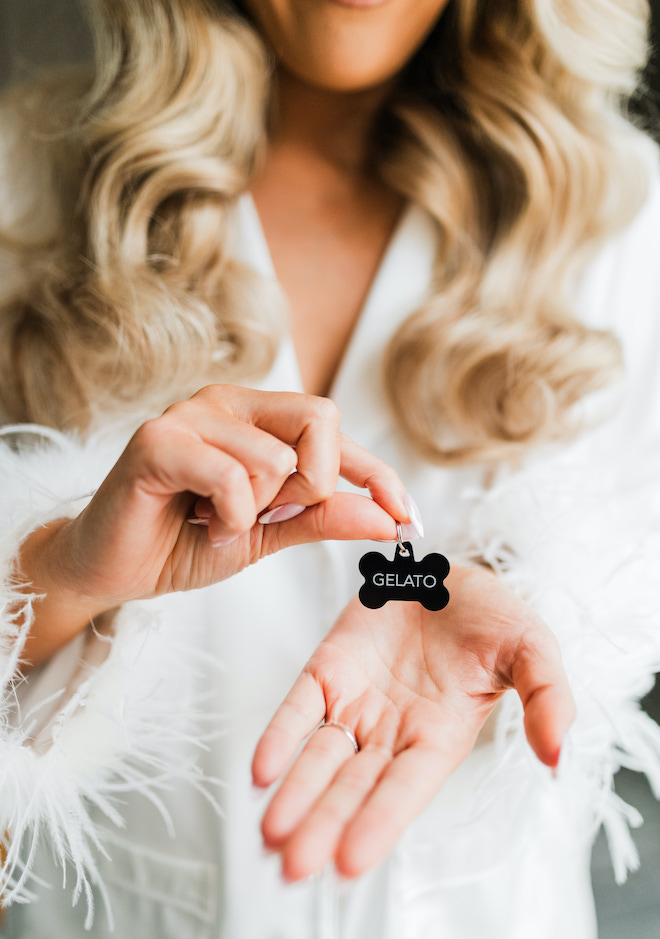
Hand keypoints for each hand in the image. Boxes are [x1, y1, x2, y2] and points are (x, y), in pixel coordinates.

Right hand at [19, 384, 407, 664]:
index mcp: (258, 416)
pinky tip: (201, 525)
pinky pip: (231, 477)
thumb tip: (387, 519)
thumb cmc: (185, 540)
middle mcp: (228, 402)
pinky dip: (229, 516)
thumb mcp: (270, 533)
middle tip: (272, 516)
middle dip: (313, 486)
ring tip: (217, 522)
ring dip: (257, 512)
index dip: (378, 474)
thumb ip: (323, 517)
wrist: (115, 568)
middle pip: (319, 420)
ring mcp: (191, 414)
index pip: (335, 430)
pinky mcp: (158, 440)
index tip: (407, 516)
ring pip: (276, 459)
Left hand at [252, 564, 575, 880]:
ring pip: (320, 756)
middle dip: (322, 825)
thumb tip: (557, 757)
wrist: (448, 571)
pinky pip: (299, 707)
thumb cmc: (492, 617)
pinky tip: (260, 770)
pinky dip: (279, 736)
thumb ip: (547, 698)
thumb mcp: (532, 649)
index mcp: (440, 736)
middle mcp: (392, 731)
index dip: (379, 822)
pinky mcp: (329, 669)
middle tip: (293, 867)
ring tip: (268, 834)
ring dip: (294, 794)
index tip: (349, 861)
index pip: (405, 789)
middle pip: (352, 786)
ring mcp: (356, 702)